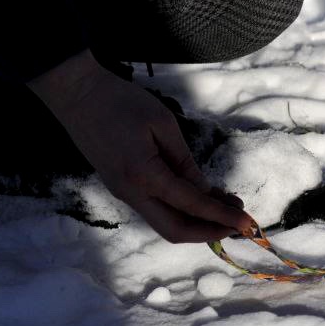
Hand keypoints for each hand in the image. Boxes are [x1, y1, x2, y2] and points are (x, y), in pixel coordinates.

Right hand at [30, 51, 253, 242]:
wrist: (75, 93)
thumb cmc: (121, 101)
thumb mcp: (163, 125)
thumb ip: (185, 162)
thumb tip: (205, 192)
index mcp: (143, 175)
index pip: (191, 205)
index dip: (222, 216)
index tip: (249, 222)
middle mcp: (130, 192)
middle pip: (175, 230)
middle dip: (210, 232)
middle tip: (239, 222)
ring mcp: (122, 192)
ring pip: (164, 222)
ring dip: (197, 221)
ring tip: (227, 207)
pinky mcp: (121, 186)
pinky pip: (155, 208)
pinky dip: (181, 210)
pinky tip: (202, 198)